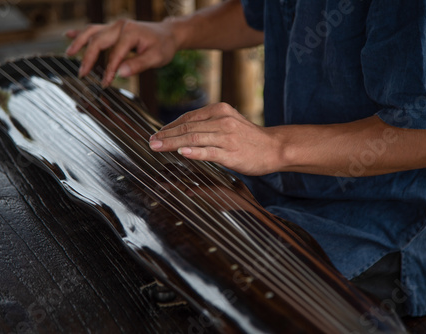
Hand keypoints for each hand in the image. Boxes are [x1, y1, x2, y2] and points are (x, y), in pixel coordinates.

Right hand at [65, 19, 177, 86]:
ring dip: (79, 42)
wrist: (168, 34)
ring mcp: (115, 25)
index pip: (115, 54)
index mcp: (130, 33)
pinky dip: (81, 32)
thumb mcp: (156, 58)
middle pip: (98, 40)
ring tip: (69, 54)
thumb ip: (138, 65)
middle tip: (82, 74)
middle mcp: (120, 26)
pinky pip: (94, 28)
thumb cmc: (163, 46)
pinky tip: (68, 35)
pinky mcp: (113, 28)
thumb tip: (120, 73)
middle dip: (88, 58)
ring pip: (92, 32)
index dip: (109, 70)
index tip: (105, 83)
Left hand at [149, 103, 285, 175]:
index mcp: (220, 110)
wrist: (274, 147)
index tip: (157, 134)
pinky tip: (181, 153)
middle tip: (151, 142)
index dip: (169, 126)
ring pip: (193, 138)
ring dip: (172, 143)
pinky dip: (194, 152)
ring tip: (158, 147)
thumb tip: (181, 130)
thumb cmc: (248, 137)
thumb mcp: (228, 121)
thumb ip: (207, 123)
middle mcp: (222, 120)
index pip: (188, 118)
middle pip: (187, 127)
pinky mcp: (231, 153)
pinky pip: (209, 152)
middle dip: (166, 135)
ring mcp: (227, 137)